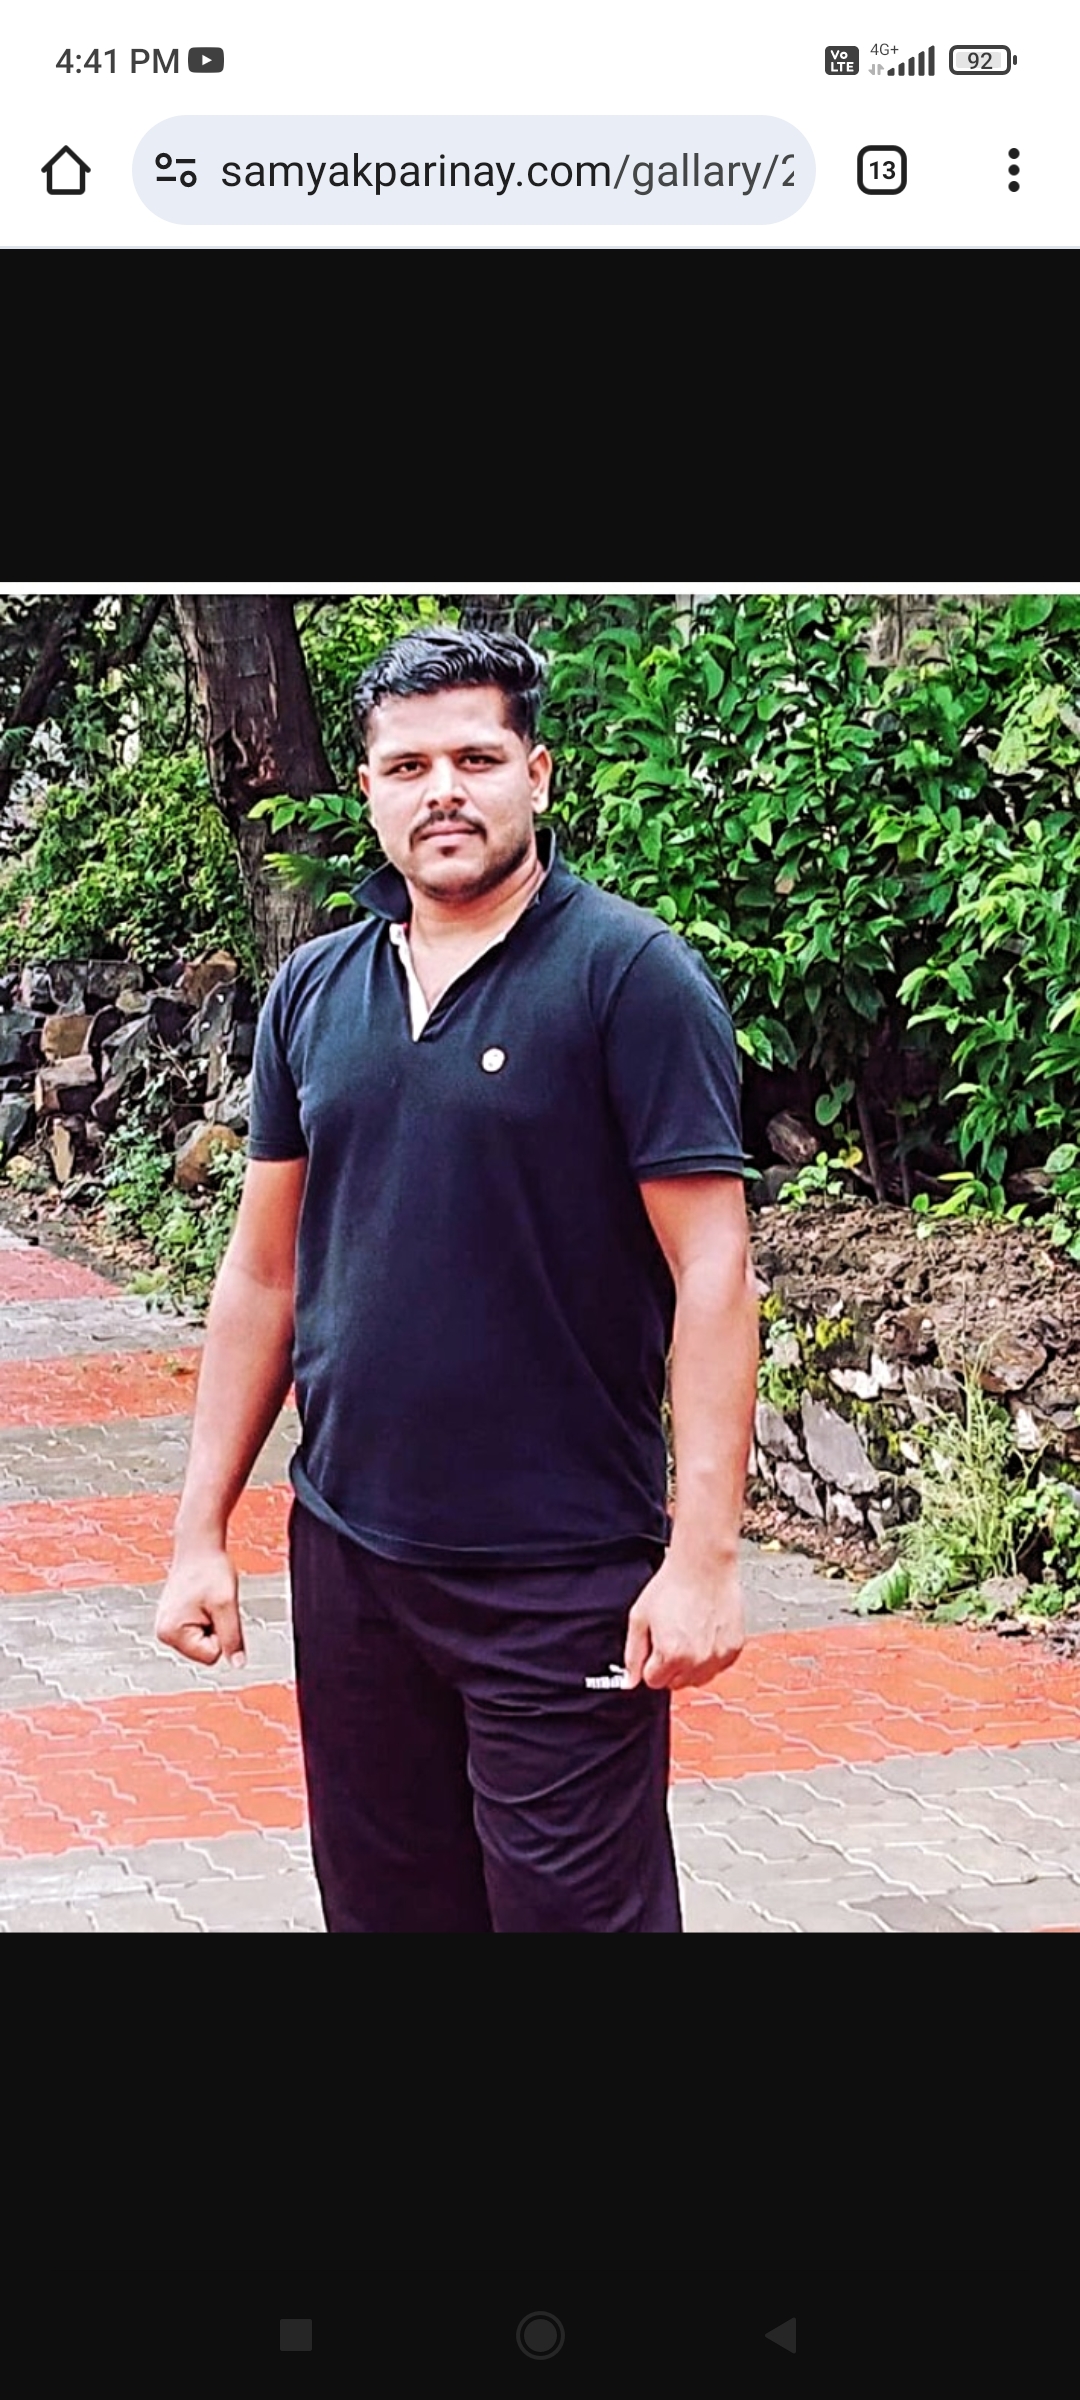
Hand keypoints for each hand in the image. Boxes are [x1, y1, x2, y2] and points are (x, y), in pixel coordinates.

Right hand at [154, 1544, 245, 1667]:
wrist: (199, 1546)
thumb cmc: (210, 1569)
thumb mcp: (227, 1605)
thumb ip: (232, 1638)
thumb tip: (238, 1664)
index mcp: (171, 1633)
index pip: (211, 1656)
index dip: (222, 1635)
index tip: (215, 1610)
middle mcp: (164, 1633)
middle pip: (205, 1651)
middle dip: (216, 1630)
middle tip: (211, 1604)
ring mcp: (167, 1627)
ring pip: (203, 1642)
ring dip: (211, 1624)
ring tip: (206, 1600)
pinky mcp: (173, 1620)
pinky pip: (199, 1631)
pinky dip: (206, 1618)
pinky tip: (201, 1600)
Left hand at [623, 1557, 744, 1691]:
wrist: (704, 1566)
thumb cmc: (673, 1586)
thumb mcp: (640, 1618)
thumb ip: (633, 1655)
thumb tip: (629, 1682)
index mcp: (671, 1655)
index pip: (653, 1681)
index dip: (651, 1663)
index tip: (655, 1647)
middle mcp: (697, 1661)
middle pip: (676, 1683)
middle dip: (670, 1666)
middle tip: (672, 1638)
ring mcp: (718, 1656)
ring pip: (698, 1679)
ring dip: (690, 1665)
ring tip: (689, 1635)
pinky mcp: (733, 1649)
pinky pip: (717, 1667)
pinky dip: (710, 1656)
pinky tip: (704, 1634)